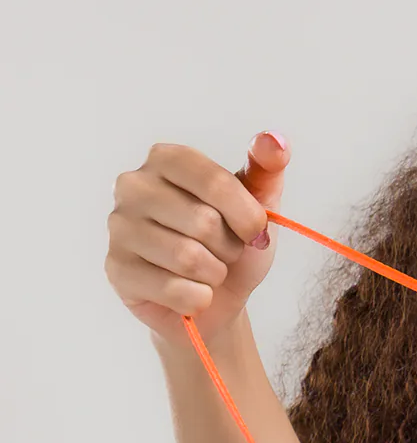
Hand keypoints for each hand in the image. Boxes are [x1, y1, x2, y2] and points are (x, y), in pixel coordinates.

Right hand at [105, 132, 291, 347]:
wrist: (217, 302)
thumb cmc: (231, 246)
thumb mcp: (258, 207)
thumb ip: (267, 170)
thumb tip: (275, 140)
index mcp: (167, 159)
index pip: (215, 181)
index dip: (246, 216)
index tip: (256, 233)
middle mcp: (133, 185)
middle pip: (203, 222)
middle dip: (228, 248)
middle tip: (222, 253)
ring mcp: (119, 226)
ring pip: (188, 258)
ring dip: (214, 275)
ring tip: (207, 272)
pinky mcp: (116, 268)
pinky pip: (175, 290)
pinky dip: (197, 299)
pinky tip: (190, 293)